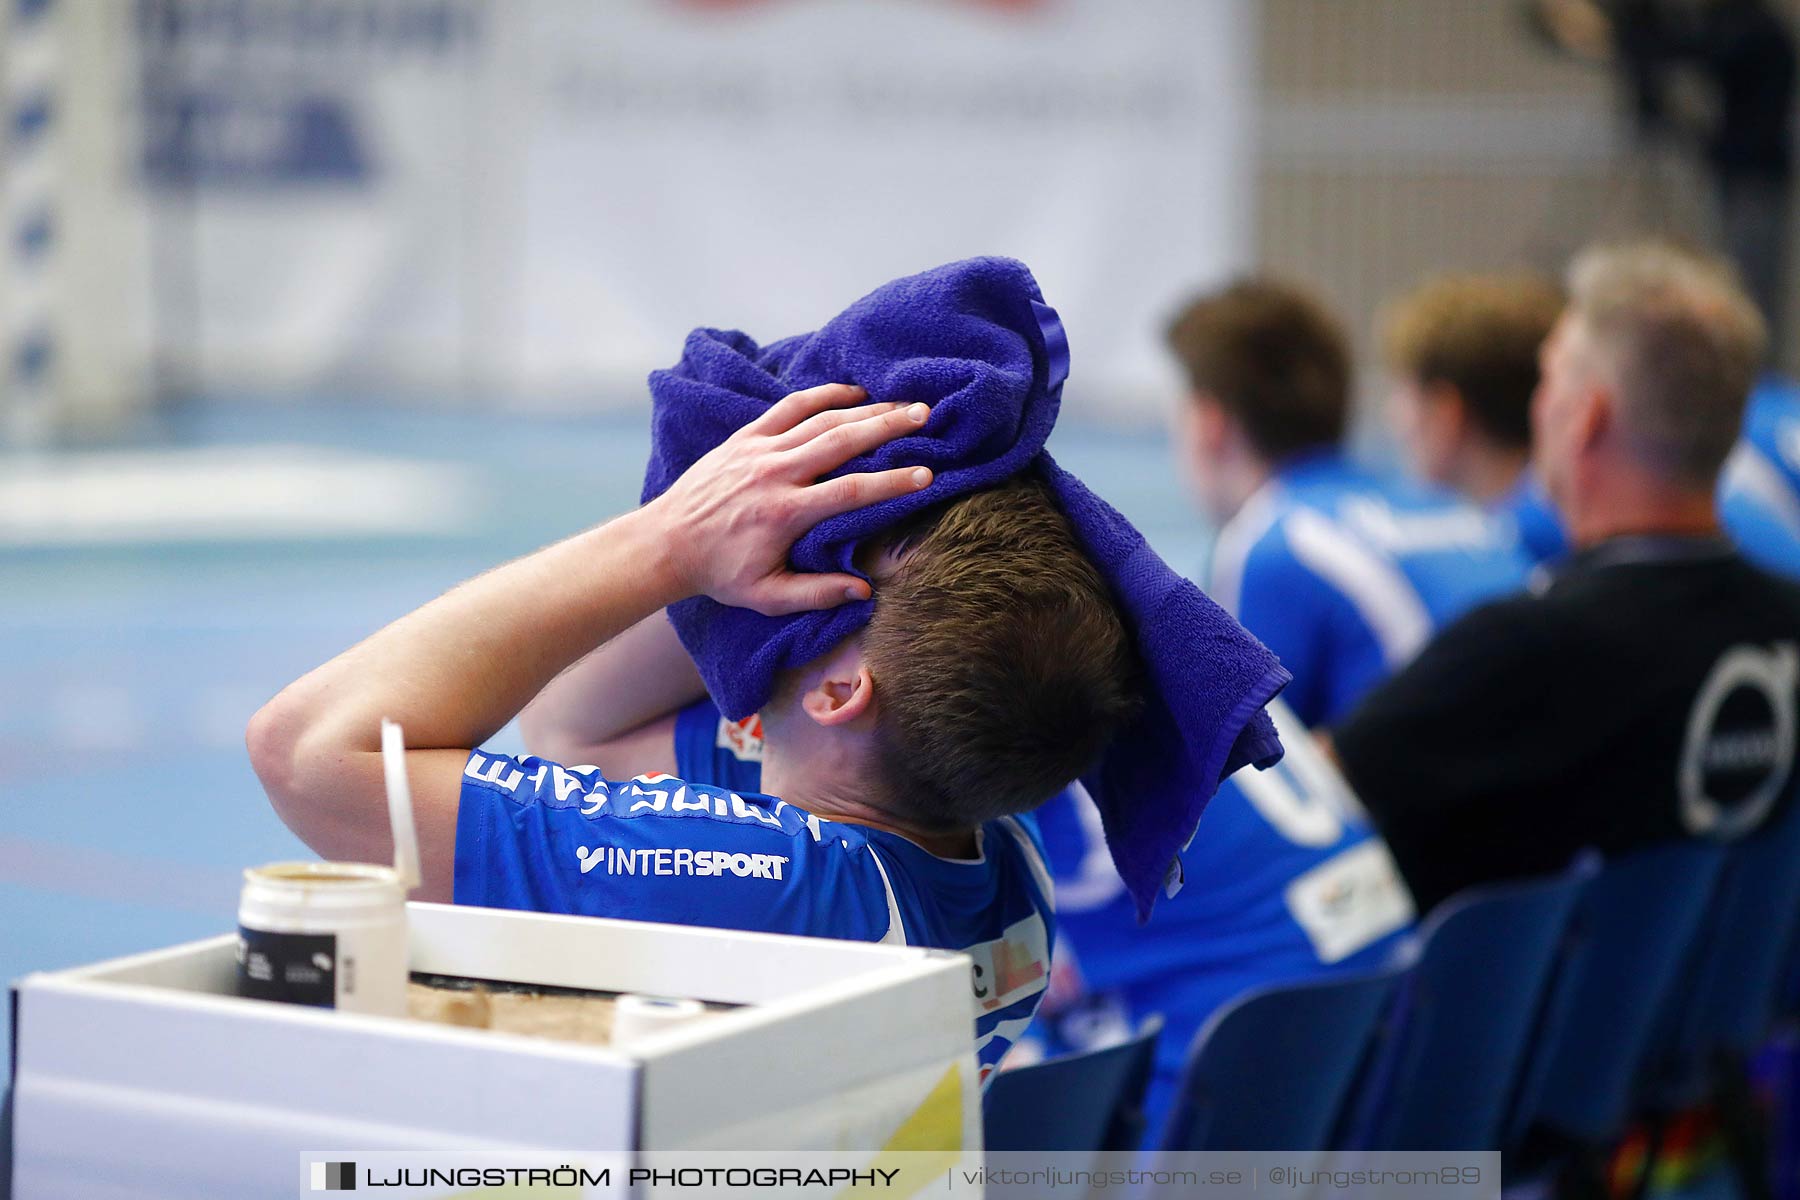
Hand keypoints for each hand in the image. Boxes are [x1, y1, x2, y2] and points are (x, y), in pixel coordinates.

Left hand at [647, 383, 932, 614]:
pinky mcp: (745, 437)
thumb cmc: (720, 573)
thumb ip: (816, 593)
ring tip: (901, 404)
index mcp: (785, 513)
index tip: (926, 475)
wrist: (666, 543)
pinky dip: (822, 394)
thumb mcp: (766, 596)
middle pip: (842, 441)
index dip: (892, 482)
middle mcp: (775, 473)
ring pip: (821, 419)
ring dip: (865, 408)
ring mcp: (759, 450)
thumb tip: (865, 590)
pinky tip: (852, 391)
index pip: (851, 491)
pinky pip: (789, 407)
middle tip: (924, 415)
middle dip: (888, 426)